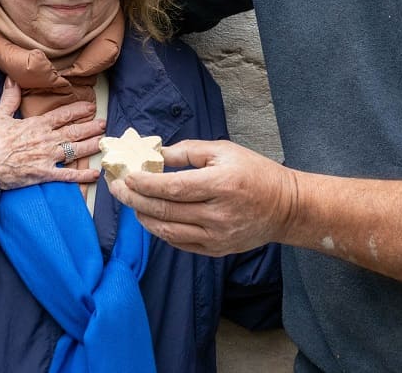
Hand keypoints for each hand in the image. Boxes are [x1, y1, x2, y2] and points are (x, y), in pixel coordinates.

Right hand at [0, 78, 105, 189]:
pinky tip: (94, 175)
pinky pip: (67, 176)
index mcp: (37, 125)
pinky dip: (82, 176)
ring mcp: (47, 158)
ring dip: (91, 146)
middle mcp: (46, 140)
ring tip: (103, 142)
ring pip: (75, 150)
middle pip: (74, 132)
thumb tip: (12, 79)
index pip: (63, 115)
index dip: (78, 111)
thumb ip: (9, 98)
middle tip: (104, 124)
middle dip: (90, 127)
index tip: (90, 107)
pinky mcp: (44, 175)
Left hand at [107, 139, 298, 256]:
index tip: (125, 175)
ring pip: (166, 230)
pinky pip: (178, 242)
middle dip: (133, 199)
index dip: (144, 183)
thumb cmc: (255, 173)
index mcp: (220, 185)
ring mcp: (216, 236)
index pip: (171, 188)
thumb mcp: (224, 151)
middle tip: (116, 187)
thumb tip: (156, 153)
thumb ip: (188, 151)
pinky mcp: (216, 250)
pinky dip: (159, 230)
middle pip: (164, 210)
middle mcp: (217, 214)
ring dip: (142, 216)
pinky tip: (150, 216)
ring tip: (130, 202)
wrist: (285, 206)